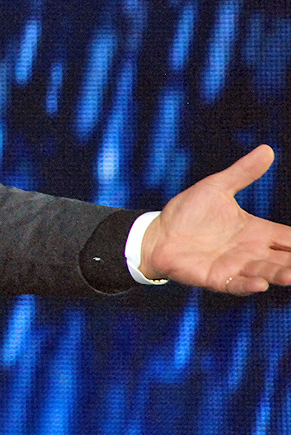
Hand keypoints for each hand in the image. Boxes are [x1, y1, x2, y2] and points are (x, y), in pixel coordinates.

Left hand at [141, 145, 290, 293]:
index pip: (290, 238)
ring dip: (280, 274)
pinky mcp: (217, 278)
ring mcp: (236, 267)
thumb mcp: (217, 188)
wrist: (157, 233)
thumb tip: (267, 149)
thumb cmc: (188, 212)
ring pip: (266, 272)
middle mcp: (251, 252)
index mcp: (256, 231)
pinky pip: (237, 284)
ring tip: (290, 275)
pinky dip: (249, 285)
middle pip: (285, 259)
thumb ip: (243, 173)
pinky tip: (261, 284)